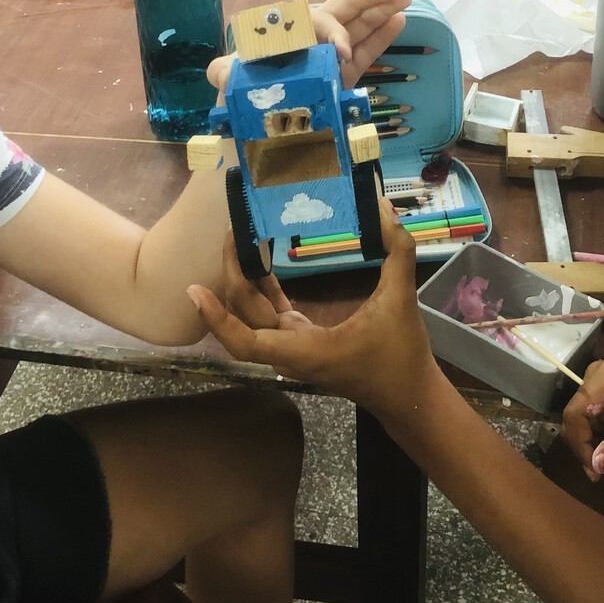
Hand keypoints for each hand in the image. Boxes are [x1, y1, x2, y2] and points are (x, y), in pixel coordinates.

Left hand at [188, 200, 439, 416]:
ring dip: (242, 284)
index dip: (216, 318)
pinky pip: (270, 317)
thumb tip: (383, 207)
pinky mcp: (303, 343)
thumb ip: (396, 252)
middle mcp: (290, 352)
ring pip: (253, 318)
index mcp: (304, 349)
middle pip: (244, 318)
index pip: (245, 341)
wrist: (408, 395)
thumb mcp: (401, 299)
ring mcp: (294, 348)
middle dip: (230, 278)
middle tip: (230, 234)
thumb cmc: (401, 354)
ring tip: (238, 241)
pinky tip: (259, 263)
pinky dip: (261, 291)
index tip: (195, 290)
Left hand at [206, 0, 412, 92]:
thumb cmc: (240, 102)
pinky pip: (364, 52)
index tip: (340, 53)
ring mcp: (328, 60)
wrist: (250, 135)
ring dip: (381, 12)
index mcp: (288, 36)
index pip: (313, 23)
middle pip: (341, 12)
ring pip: (357, 28)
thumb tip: (227, 71)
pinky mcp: (341, 79)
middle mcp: (311, 43)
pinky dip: (380, 37)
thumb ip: (224, 72)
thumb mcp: (228, 81)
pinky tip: (398, 22)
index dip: (330, 32)